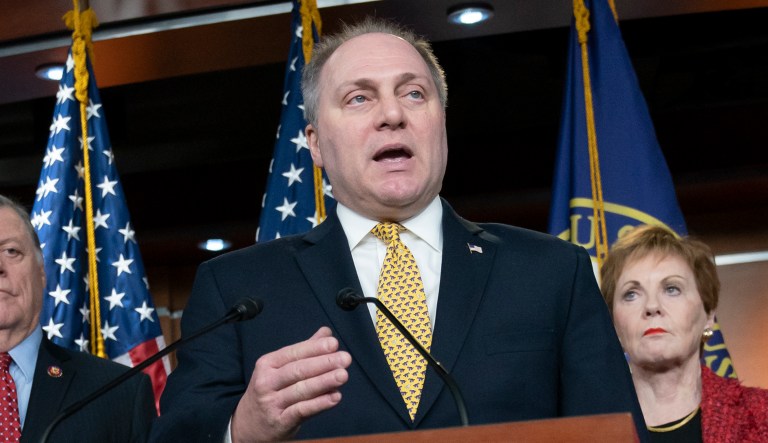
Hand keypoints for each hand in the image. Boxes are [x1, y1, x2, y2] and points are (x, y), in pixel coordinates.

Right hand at [231, 326, 351, 441]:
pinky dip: (319, 404)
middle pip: (297, 370)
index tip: (334, 343)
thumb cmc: (269, 391)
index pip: (293, 353)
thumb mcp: (278, 369)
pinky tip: (335, 397)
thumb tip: (326, 332)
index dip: (314, 348)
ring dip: (324, 382)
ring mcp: (272, 403)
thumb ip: (304, 351)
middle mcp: (267, 382)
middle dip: (323, 363)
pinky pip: (301, 411)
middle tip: (345, 358)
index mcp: (267, 364)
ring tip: (343, 375)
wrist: (247, 425)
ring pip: (301, 390)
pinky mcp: (280, 422)